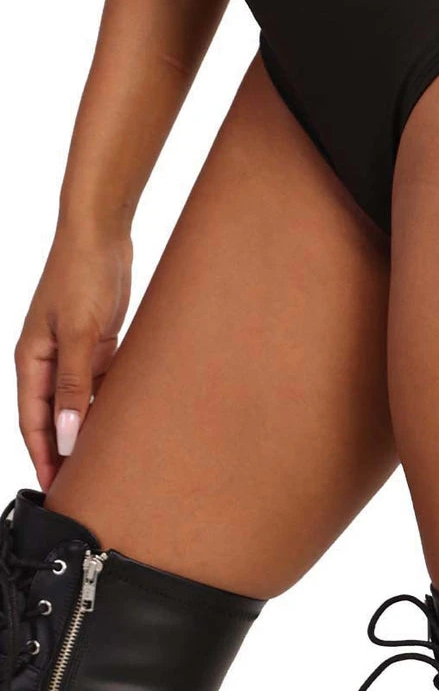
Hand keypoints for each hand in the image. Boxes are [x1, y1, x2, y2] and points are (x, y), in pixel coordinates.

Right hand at [14, 222, 131, 491]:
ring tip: (106, 460)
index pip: (33, 420)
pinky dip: (107, 399)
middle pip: (54, 415)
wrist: (102, 234)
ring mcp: (74, 350)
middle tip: (84, 484)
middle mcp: (49, 359)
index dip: (42, 454)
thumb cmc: (82, 275)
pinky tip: (124, 420)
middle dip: (64, 449)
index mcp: (31, 359)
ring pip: (79, 400)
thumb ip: (74, 384)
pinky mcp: (99, 340)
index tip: (56, 487)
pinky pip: (100, 380)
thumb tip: (66, 434)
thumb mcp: (80, 332)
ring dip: (88, 426)